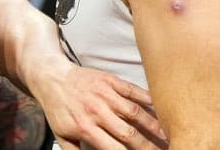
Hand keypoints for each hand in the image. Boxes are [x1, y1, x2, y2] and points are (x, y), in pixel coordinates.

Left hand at [33, 63, 166, 149]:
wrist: (50, 76)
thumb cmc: (57, 109)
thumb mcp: (61, 135)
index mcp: (84, 128)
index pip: (115, 149)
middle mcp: (96, 111)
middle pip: (129, 133)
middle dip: (148, 146)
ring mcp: (104, 94)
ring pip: (135, 112)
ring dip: (154, 125)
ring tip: (168, 135)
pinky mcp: (110, 80)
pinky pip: (133, 90)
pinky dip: (148, 99)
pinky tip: (161, 107)